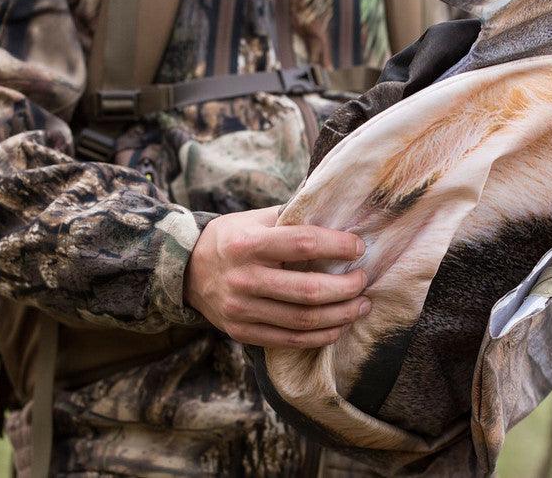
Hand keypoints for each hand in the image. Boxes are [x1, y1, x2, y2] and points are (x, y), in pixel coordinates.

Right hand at [185, 206, 369, 348]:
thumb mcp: (254, 219)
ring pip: (304, 320)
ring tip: (362, 305)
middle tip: (364, 280)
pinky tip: (339, 326)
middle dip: (347, 287)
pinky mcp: (242, 332)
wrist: (187, 271)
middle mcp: (243, 279)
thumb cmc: (232, 239)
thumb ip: (291, 217)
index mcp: (248, 244)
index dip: (338, 246)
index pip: (303, 243)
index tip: (358, 247)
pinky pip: (290, 340)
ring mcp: (241, 309)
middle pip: (309, 290)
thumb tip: (338, 212)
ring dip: (342, 314)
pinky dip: (321, 336)